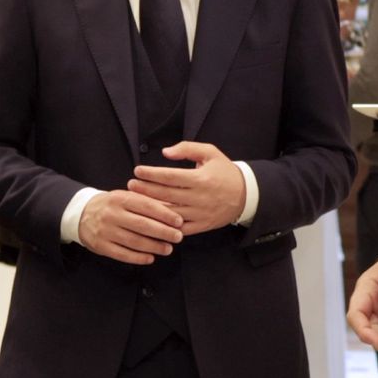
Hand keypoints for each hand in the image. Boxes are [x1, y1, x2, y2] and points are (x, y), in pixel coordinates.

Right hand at [77, 190, 183, 264]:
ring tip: (168, 249)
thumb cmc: (111, 205)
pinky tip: (150, 258)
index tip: (179, 221)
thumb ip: (145, 202)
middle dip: (163, 232)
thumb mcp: (125, 196)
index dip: (165, 214)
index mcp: (121, 198)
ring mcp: (106, 231)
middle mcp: (112, 214)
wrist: (81, 213)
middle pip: (142, 225)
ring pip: (134, 241)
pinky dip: (138, 257)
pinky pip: (122, 254)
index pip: (146, 206)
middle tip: (178, 237)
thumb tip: (171, 211)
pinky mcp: (101, 246)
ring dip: (154, 246)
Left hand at [128, 141, 246, 234]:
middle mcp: (199, 197)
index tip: (137, 171)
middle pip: (166, 195)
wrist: (246, 194)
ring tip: (136, 202)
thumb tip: (165, 152)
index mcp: (201, 179)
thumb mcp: (210, 152)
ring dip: (151, 208)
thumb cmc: (225, 171)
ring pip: (170, 213)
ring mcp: (200, 214)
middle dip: (145, 190)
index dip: (151, 174)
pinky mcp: (202, 226)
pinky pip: (180, 228)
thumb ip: (187, 149)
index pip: (170, 177)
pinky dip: (165, 226)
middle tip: (130, 185)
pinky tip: (152, 220)